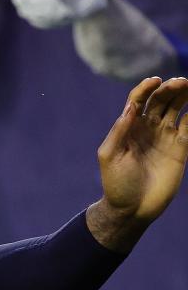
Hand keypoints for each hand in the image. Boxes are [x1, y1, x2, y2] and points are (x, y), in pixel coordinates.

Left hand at [90, 77, 187, 250]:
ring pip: (177, 108)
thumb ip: (119, 131)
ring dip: (183, 94)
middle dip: (169, 88)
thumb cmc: (117, 183)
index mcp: (129, 127)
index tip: (155, 80)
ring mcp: (165, 137)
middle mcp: (148, 128)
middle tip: (180, 82)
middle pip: (160, 100)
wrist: (132, 208)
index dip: (146, 87)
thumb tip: (131, 107)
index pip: (138, 100)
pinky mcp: (181, 149)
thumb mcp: (109, 156)